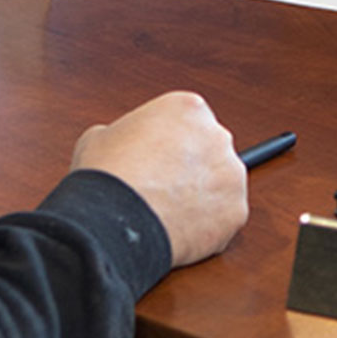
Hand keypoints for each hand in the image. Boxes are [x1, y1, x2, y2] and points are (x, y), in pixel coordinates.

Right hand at [71, 91, 246, 267]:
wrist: (115, 220)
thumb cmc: (107, 176)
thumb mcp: (100, 136)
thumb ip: (124, 133)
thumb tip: (123, 145)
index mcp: (188, 108)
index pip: (189, 122)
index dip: (172, 142)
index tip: (160, 159)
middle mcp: (218, 136)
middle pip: (209, 150)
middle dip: (191, 167)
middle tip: (164, 186)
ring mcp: (231, 175)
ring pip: (221, 185)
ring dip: (202, 195)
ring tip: (170, 210)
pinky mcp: (236, 211)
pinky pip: (224, 217)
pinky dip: (208, 225)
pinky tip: (180, 228)